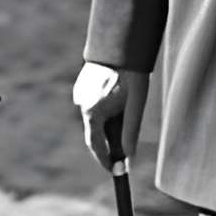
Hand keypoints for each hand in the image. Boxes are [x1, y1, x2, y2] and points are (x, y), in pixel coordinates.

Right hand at [73, 62, 148, 176]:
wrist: (121, 45)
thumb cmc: (132, 76)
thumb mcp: (136, 106)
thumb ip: (131, 134)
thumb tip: (129, 158)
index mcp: (93, 112)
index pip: (96, 146)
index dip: (105, 161)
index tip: (114, 171)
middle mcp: (81, 104)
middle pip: (94, 132)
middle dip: (107, 142)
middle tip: (122, 149)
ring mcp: (79, 94)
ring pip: (94, 117)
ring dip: (106, 122)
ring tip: (124, 109)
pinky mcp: (81, 85)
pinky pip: (92, 103)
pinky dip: (102, 108)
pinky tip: (116, 96)